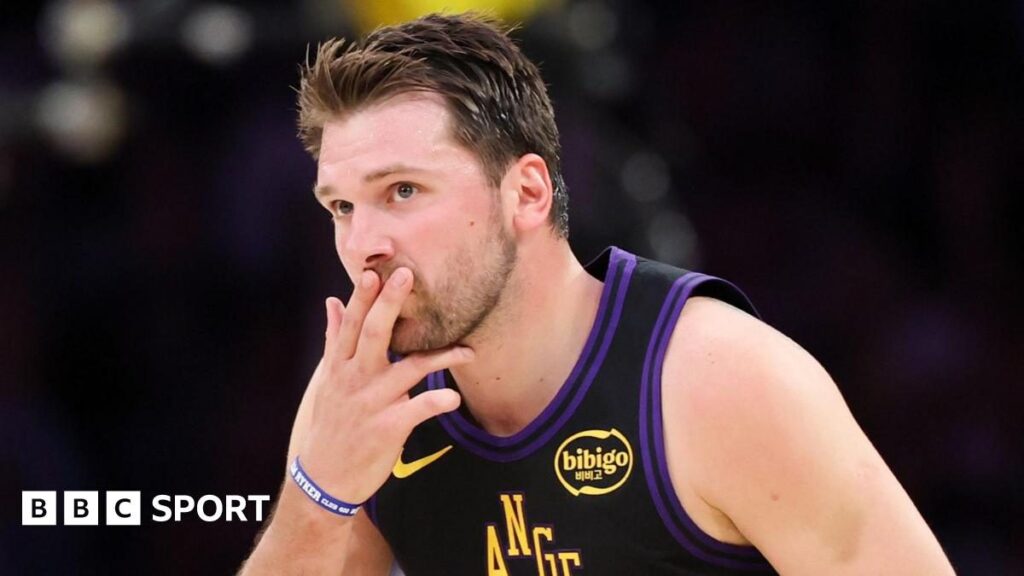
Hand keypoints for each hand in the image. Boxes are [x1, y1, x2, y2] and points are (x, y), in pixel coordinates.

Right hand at [296, 267, 471, 506]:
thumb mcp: (326, 381)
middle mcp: (353, 379)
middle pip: (373, 334)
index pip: (350, 324)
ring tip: (467, 351)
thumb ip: (334, 339)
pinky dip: (436, 403)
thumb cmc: (331, 423)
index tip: (374, 271)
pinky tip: (454, 398)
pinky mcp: (387, 428)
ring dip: (440, 358)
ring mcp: (370, 403)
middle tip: (407, 275)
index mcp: (339, 365)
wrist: (324, 478)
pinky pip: (417, 410)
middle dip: (389, 304)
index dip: (362, 297)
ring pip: (408, 370)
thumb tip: (330, 301)